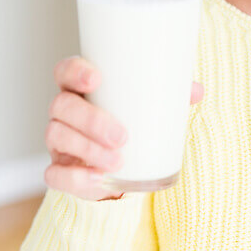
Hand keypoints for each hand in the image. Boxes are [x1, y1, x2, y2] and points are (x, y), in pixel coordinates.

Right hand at [43, 56, 204, 200]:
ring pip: (58, 137)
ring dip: (88, 149)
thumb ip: (170, 96)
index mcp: (81, 89)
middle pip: (62, 106)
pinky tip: (97, 178)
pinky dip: (74, 177)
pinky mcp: (59, 170)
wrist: (123, 168)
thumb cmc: (133, 124)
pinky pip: (54, 174)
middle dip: (90, 120)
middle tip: (122, 136)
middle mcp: (64, 112)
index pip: (65, 71)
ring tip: (118, 161)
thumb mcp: (149, 107)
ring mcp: (58, 141)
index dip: (75, 72)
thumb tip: (195, 91)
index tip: (96, 78)